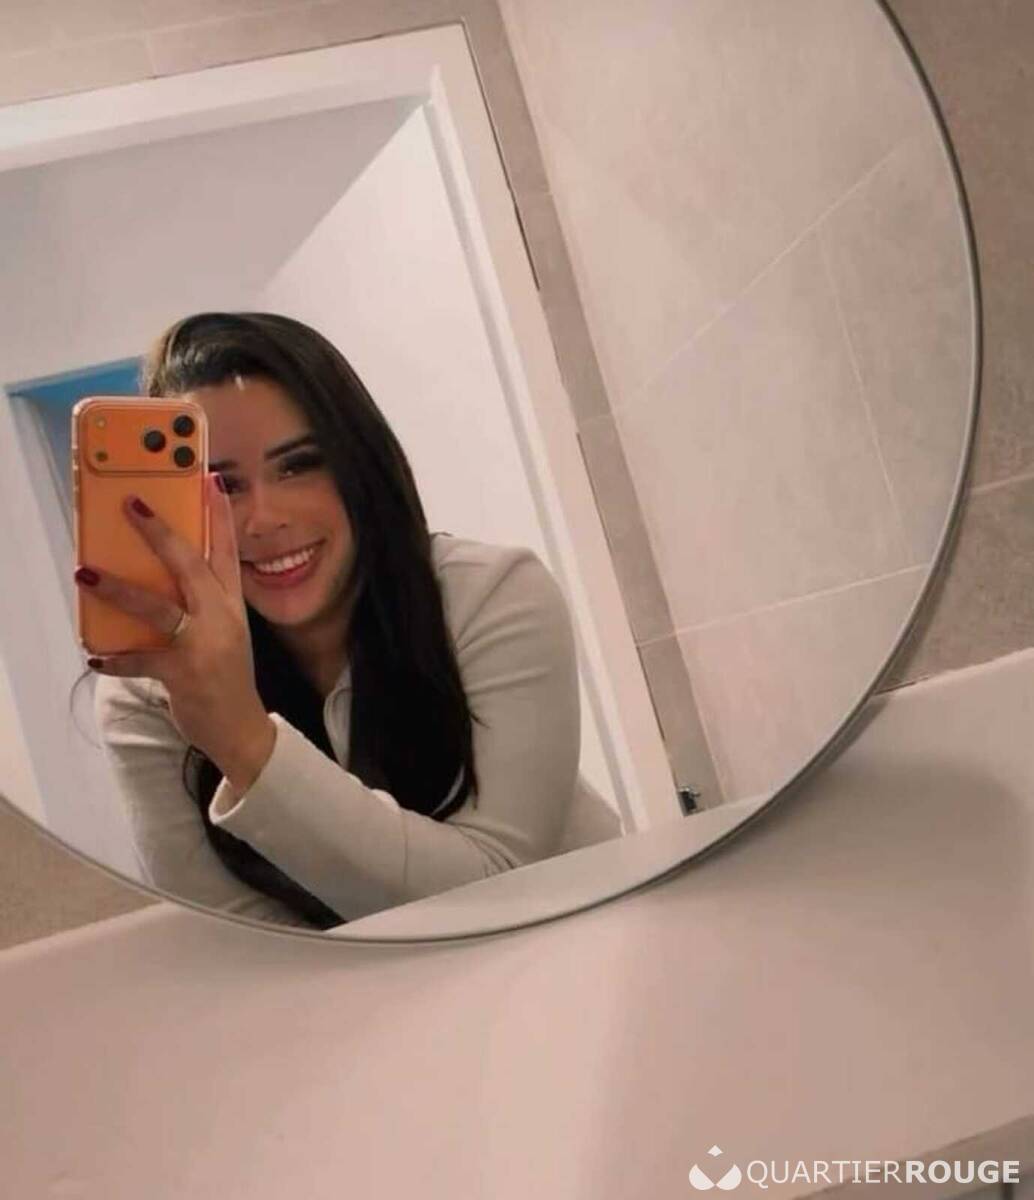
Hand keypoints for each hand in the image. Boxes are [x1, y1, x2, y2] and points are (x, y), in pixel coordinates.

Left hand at [76, 474, 275, 793]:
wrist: (241, 728)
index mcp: (232, 604)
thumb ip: (200, 605)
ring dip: (118, 589)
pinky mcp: (183, 672)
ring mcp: (204, 644)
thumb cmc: (224, 676)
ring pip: (157, 607)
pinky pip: (140, 659)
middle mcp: (221, 617)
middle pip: (190, 565)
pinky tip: (94, 656)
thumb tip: (154, 577)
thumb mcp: (223, 633)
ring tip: (85, 574)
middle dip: (159, 533)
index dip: (219, 515)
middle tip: (132, 505)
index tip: (209, 480)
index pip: (227, 551)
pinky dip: (116, 659)